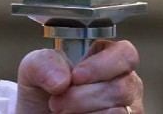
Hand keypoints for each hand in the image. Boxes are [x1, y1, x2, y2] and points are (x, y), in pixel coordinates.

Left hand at [15, 40, 142, 113]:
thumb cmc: (42, 89)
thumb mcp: (34, 68)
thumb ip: (44, 62)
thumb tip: (62, 80)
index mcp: (107, 56)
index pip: (125, 54)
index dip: (103, 65)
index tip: (76, 76)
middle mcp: (124, 81)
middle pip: (121, 87)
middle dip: (82, 97)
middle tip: (56, 102)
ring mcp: (127, 107)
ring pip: (117, 112)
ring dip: (82, 112)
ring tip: (62, 111)